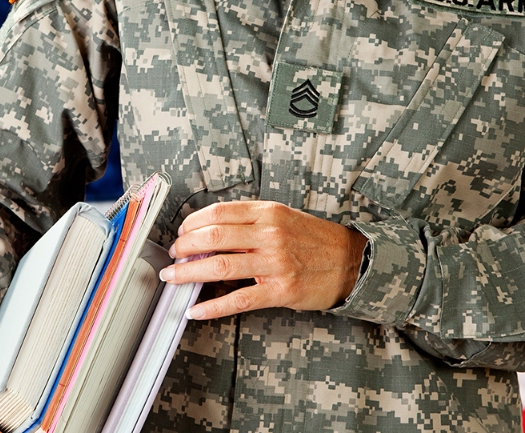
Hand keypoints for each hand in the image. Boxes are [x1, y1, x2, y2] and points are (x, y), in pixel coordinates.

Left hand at [160, 201, 367, 319]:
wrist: (350, 261)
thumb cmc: (315, 240)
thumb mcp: (284, 217)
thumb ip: (251, 220)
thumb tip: (210, 231)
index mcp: (268, 212)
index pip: (218, 213)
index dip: (191, 223)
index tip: (181, 233)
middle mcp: (270, 234)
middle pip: (212, 237)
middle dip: (183, 247)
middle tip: (173, 256)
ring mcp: (274, 263)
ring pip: (219, 267)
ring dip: (188, 274)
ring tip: (174, 278)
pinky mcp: (280, 291)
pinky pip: (237, 300)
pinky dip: (211, 307)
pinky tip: (195, 311)